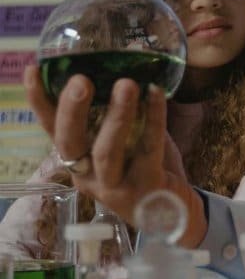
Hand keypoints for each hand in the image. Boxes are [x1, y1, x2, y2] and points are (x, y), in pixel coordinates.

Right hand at [24, 66, 207, 246]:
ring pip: (107, 151)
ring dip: (117, 115)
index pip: (53, 130)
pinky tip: (156, 94)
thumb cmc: (148, 169)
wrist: (177, 213)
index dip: (41, 102)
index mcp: (78, 161)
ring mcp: (115, 185)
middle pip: (70, 142)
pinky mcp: (145, 187)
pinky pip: (148, 149)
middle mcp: (88, 176)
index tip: (33, 70)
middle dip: (72, 110)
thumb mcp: (128, 141)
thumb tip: (126, 64)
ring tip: (126, 84)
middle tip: (80, 80)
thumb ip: (120, 114)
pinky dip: (154, 118)